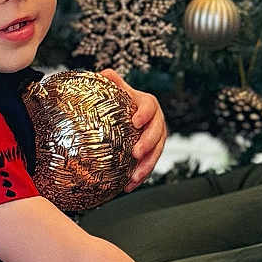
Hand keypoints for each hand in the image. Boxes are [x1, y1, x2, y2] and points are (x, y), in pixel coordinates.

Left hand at [99, 68, 167, 191]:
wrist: (128, 115)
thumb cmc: (120, 101)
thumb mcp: (117, 90)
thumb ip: (111, 82)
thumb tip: (104, 74)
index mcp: (148, 104)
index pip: (150, 107)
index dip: (144, 114)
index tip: (135, 121)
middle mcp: (157, 122)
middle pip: (157, 133)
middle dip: (148, 144)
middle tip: (136, 153)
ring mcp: (157, 139)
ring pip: (156, 153)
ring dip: (146, 166)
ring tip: (133, 177)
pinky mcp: (152, 154)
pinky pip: (149, 166)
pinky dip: (140, 177)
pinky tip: (128, 186)